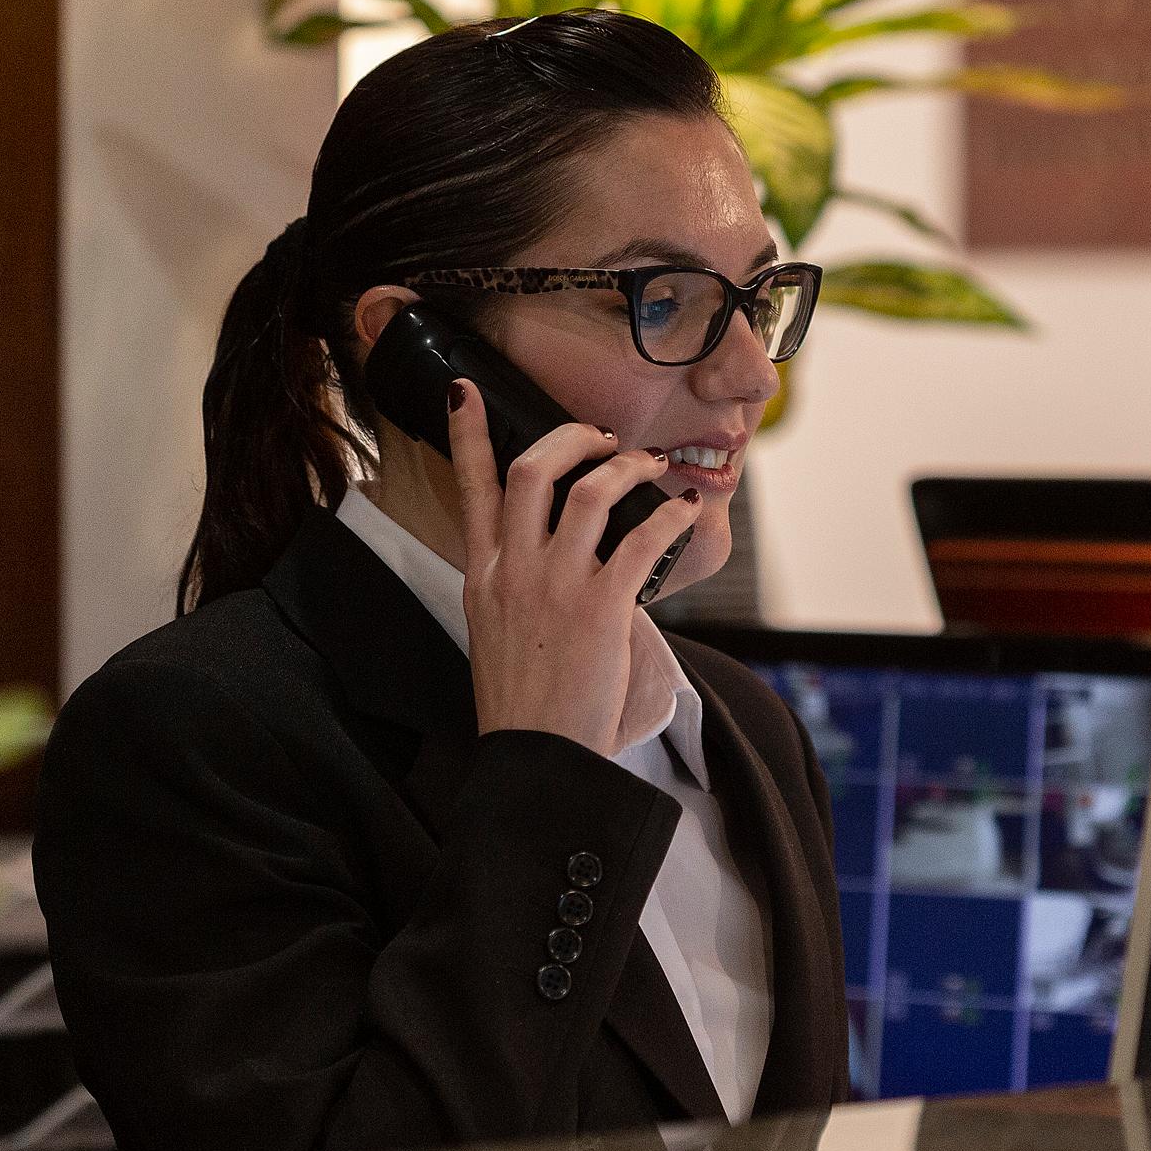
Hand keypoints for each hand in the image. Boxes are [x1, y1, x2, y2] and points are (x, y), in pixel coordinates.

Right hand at [449, 380, 701, 755]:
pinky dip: (669, 515)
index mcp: (483, 575)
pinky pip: (640, 539)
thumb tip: (551, 550)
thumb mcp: (494, 631)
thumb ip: (513, 582)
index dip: (468, 435)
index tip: (465, 391)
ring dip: (628, 467)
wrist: (537, 758)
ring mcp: (555, 585)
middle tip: (602, 437)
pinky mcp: (600, 607)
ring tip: (650, 466)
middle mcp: (514, 570)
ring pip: (590, 491)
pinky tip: (685, 509)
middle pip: (533, 469)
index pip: (471, 489)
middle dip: (571, 437)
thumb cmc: (524, 701)